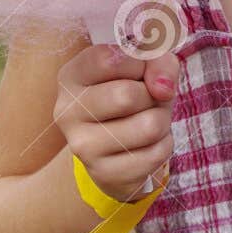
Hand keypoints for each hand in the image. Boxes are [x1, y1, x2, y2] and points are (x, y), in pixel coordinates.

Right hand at [54, 42, 178, 203]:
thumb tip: (163, 88)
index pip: (109, 59)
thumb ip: (157, 61)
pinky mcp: (105, 173)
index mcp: (72, 76)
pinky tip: (146, 144)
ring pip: (149, 125)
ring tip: (147, 120)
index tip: (139, 70)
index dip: (138, 63)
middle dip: (152, 96)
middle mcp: (68, 111)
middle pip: (128, 95)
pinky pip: (157, 153)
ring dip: (162, 120)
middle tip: (146, 100)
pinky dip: (163, 145)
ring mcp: (82, 146)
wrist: (117, 150)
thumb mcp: (144, 68)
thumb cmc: (132, 96)